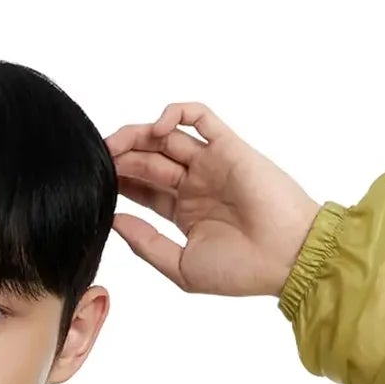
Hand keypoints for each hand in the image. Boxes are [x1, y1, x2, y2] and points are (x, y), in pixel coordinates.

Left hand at [103, 101, 321, 297]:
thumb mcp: (181, 267)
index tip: (97, 182)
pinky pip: (200, 116)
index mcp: (185, 213)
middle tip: (101, 160)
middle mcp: (196, 185)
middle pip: (149, 159)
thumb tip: (114, 222)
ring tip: (117, 144)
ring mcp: (211, 163)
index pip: (143, 188)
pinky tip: (158, 127)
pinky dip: (177, 112)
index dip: (119, 181)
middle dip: (122, 157)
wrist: (286, 258)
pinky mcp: (228, 146)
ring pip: (167, 136)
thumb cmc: (241, 271)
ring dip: (139, 135)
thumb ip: (147, 244)